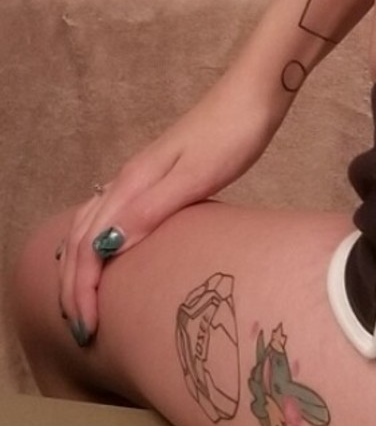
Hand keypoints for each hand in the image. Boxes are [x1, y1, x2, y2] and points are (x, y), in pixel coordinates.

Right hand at [58, 77, 287, 342]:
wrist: (253, 95)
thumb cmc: (231, 134)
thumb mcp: (196, 175)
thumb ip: (152, 209)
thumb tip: (107, 248)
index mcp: (132, 184)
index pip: (87, 246)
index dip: (82, 291)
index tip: (88, 330)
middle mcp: (127, 180)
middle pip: (79, 239)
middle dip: (73, 287)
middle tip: (82, 330)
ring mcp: (139, 176)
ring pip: (88, 226)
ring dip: (79, 268)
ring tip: (85, 303)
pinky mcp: (156, 176)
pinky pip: (108, 215)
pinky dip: (96, 244)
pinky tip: (110, 255)